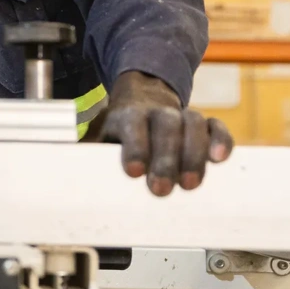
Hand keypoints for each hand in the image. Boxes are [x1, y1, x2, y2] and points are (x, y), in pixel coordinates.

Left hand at [88, 71, 233, 195]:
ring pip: (192, 124)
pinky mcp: (203, 122)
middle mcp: (156, 112)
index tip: (133, 171)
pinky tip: (220, 159)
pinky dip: (221, 140)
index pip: (131, 126)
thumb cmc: (120, 131)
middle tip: (161, 189)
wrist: (142, 99)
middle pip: (165, 127)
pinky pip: (215, 126)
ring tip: (191, 184)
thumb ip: (88, 158)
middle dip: (165, 159)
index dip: (134, 147)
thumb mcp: (100, 139)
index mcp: (127, 115)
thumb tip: (68, 183)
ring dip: (193, 154)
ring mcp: (181, 115)